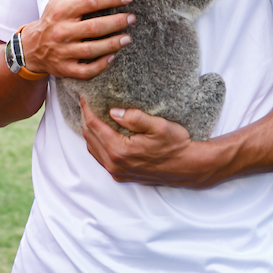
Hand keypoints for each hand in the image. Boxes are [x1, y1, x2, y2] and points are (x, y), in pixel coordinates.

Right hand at [20, 0, 134, 79]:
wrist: (31, 48)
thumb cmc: (50, 20)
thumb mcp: (55, 0)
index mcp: (61, 12)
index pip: (90, 2)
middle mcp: (62, 31)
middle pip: (94, 27)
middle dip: (116, 22)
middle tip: (132, 18)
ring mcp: (63, 52)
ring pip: (92, 49)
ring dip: (112, 44)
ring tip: (127, 38)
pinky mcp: (65, 69)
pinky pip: (86, 71)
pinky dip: (100, 65)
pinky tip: (113, 57)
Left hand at [80, 95, 218, 187]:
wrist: (188, 167)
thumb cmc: (176, 146)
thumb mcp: (159, 126)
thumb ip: (134, 118)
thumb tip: (113, 112)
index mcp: (120, 151)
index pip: (93, 126)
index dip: (87, 110)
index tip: (84, 97)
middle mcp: (115, 164)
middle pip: (89, 137)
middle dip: (86, 119)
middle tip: (88, 104)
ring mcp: (117, 172)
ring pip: (93, 149)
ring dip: (91, 133)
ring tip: (94, 116)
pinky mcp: (122, 175)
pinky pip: (101, 158)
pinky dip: (98, 144)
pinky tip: (104, 134)